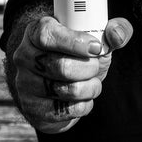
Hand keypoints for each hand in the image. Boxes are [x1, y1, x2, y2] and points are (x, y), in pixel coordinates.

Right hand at [11, 16, 132, 133]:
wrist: (61, 79)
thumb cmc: (79, 53)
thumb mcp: (96, 37)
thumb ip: (114, 30)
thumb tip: (116, 34)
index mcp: (36, 31)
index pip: (47, 35)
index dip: (74, 42)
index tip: (96, 47)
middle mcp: (24, 57)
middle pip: (60, 66)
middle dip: (89, 68)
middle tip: (96, 66)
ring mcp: (25, 84)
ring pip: (65, 90)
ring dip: (90, 87)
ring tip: (93, 82)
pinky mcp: (32, 109)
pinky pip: (64, 112)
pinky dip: (83, 105)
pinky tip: (83, 98)